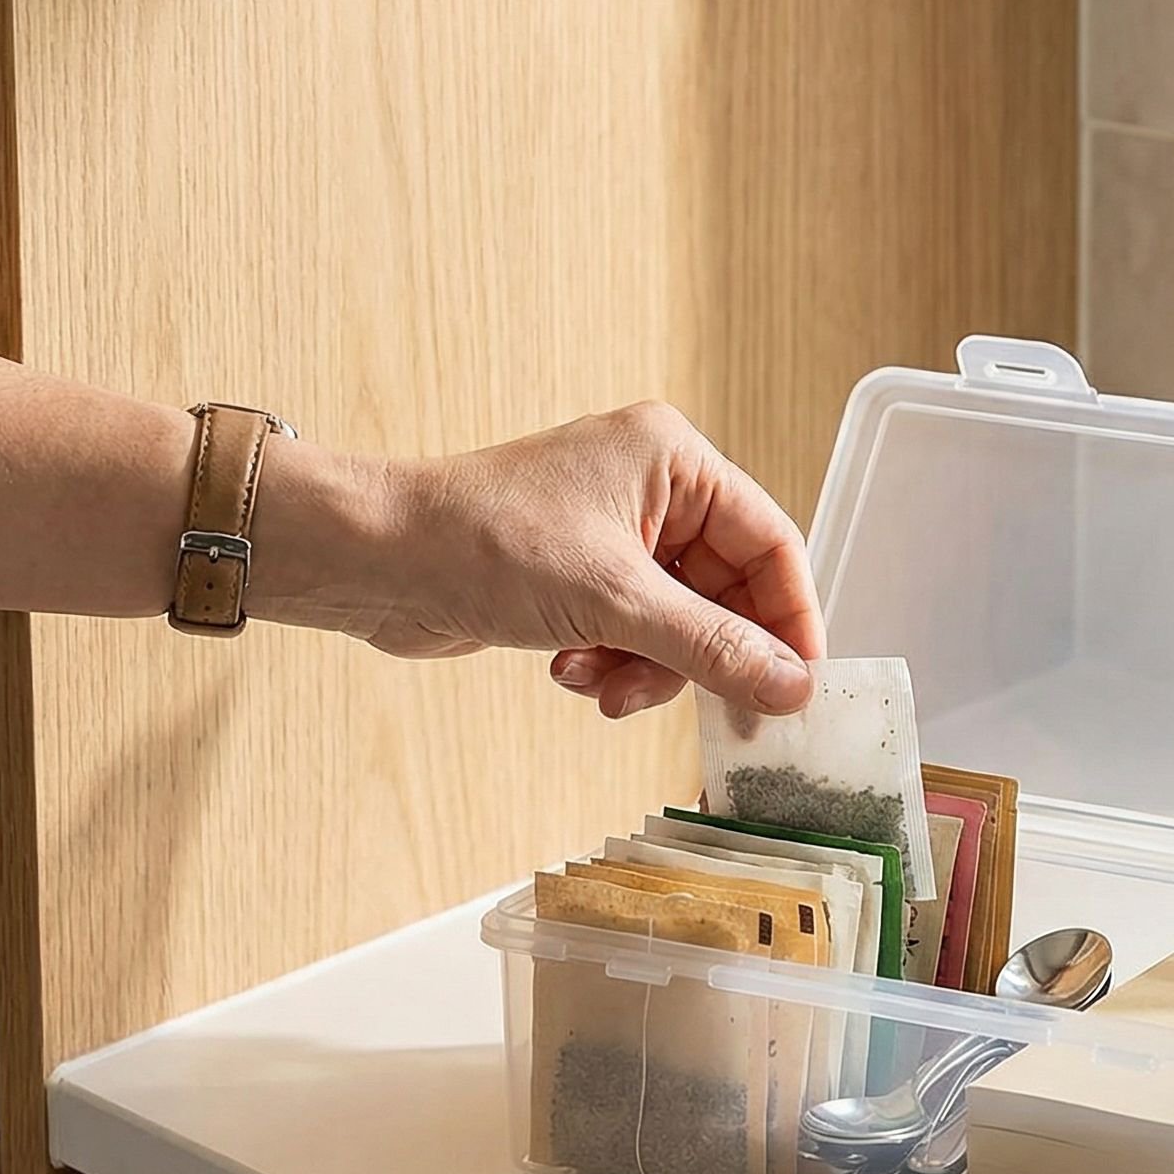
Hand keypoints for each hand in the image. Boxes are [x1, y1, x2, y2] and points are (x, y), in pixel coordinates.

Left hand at [262, 401, 823, 717]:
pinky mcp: (581, 575)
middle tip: (710, 714)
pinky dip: (612, 662)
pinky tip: (569, 671)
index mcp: (673, 459)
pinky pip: (634, 633)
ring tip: (603, 687)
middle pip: (727, 592)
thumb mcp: (615, 602)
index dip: (790, 620)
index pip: (771, 543)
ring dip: (648, 667)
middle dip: (700, 654)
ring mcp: (616, 533)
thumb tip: (791, 684)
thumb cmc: (480, 545)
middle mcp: (653, 488)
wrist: (374, 562)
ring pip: (680, 623)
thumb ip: (712, 646)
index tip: (798, 686)